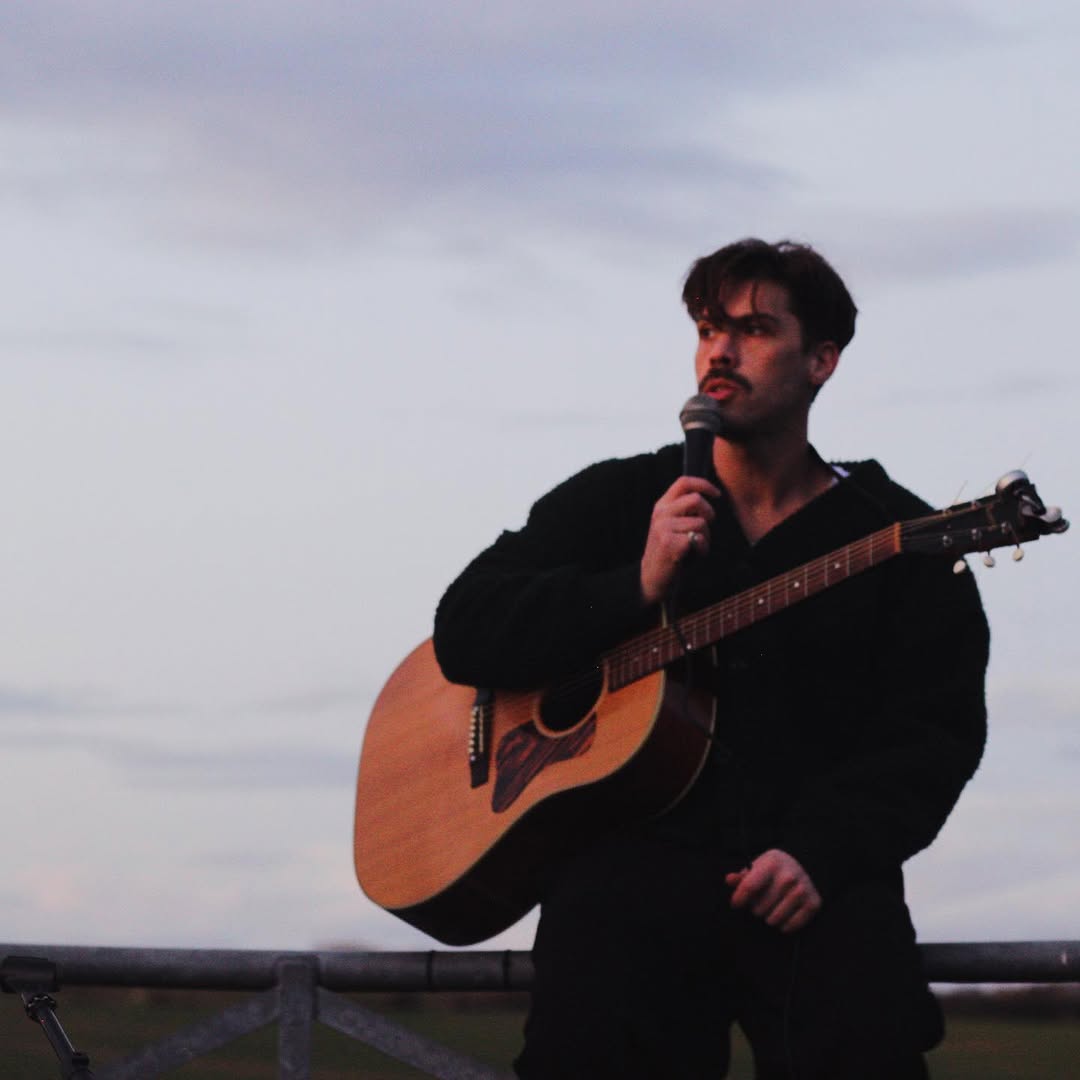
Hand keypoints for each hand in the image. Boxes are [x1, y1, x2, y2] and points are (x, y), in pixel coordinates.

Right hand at [639, 476, 719, 605]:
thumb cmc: (669, 551)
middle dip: (709, 513)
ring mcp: (664, 528)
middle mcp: (661, 514)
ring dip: (706, 537)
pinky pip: (699, 539)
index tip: (717, 494)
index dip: (704, 484)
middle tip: (706, 527)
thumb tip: (706, 496)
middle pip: (696, 499)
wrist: (652, 577)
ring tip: (695, 548)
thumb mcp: (671, 524)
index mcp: (661, 506)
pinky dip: (702, 550)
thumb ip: (683, 510)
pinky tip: (692, 557)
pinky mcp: (670, 544)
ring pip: (701, 522)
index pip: (683, 482)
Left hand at [726, 849, 821, 932]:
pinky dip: (783, 925)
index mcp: (772, 863)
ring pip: (772, 920)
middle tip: (761, 901)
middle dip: (755, 908)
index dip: (739, 899)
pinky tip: (783, 914)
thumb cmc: (775, 869)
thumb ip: (742, 876)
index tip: (735, 904)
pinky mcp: (813, 904)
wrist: (806, 865)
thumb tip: (729, 880)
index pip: (749, 888)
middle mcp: (788, 877)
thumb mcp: (758, 866)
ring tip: (771, 907)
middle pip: (759, 908)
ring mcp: (802, 891)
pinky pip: (789, 927)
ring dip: (768, 917)